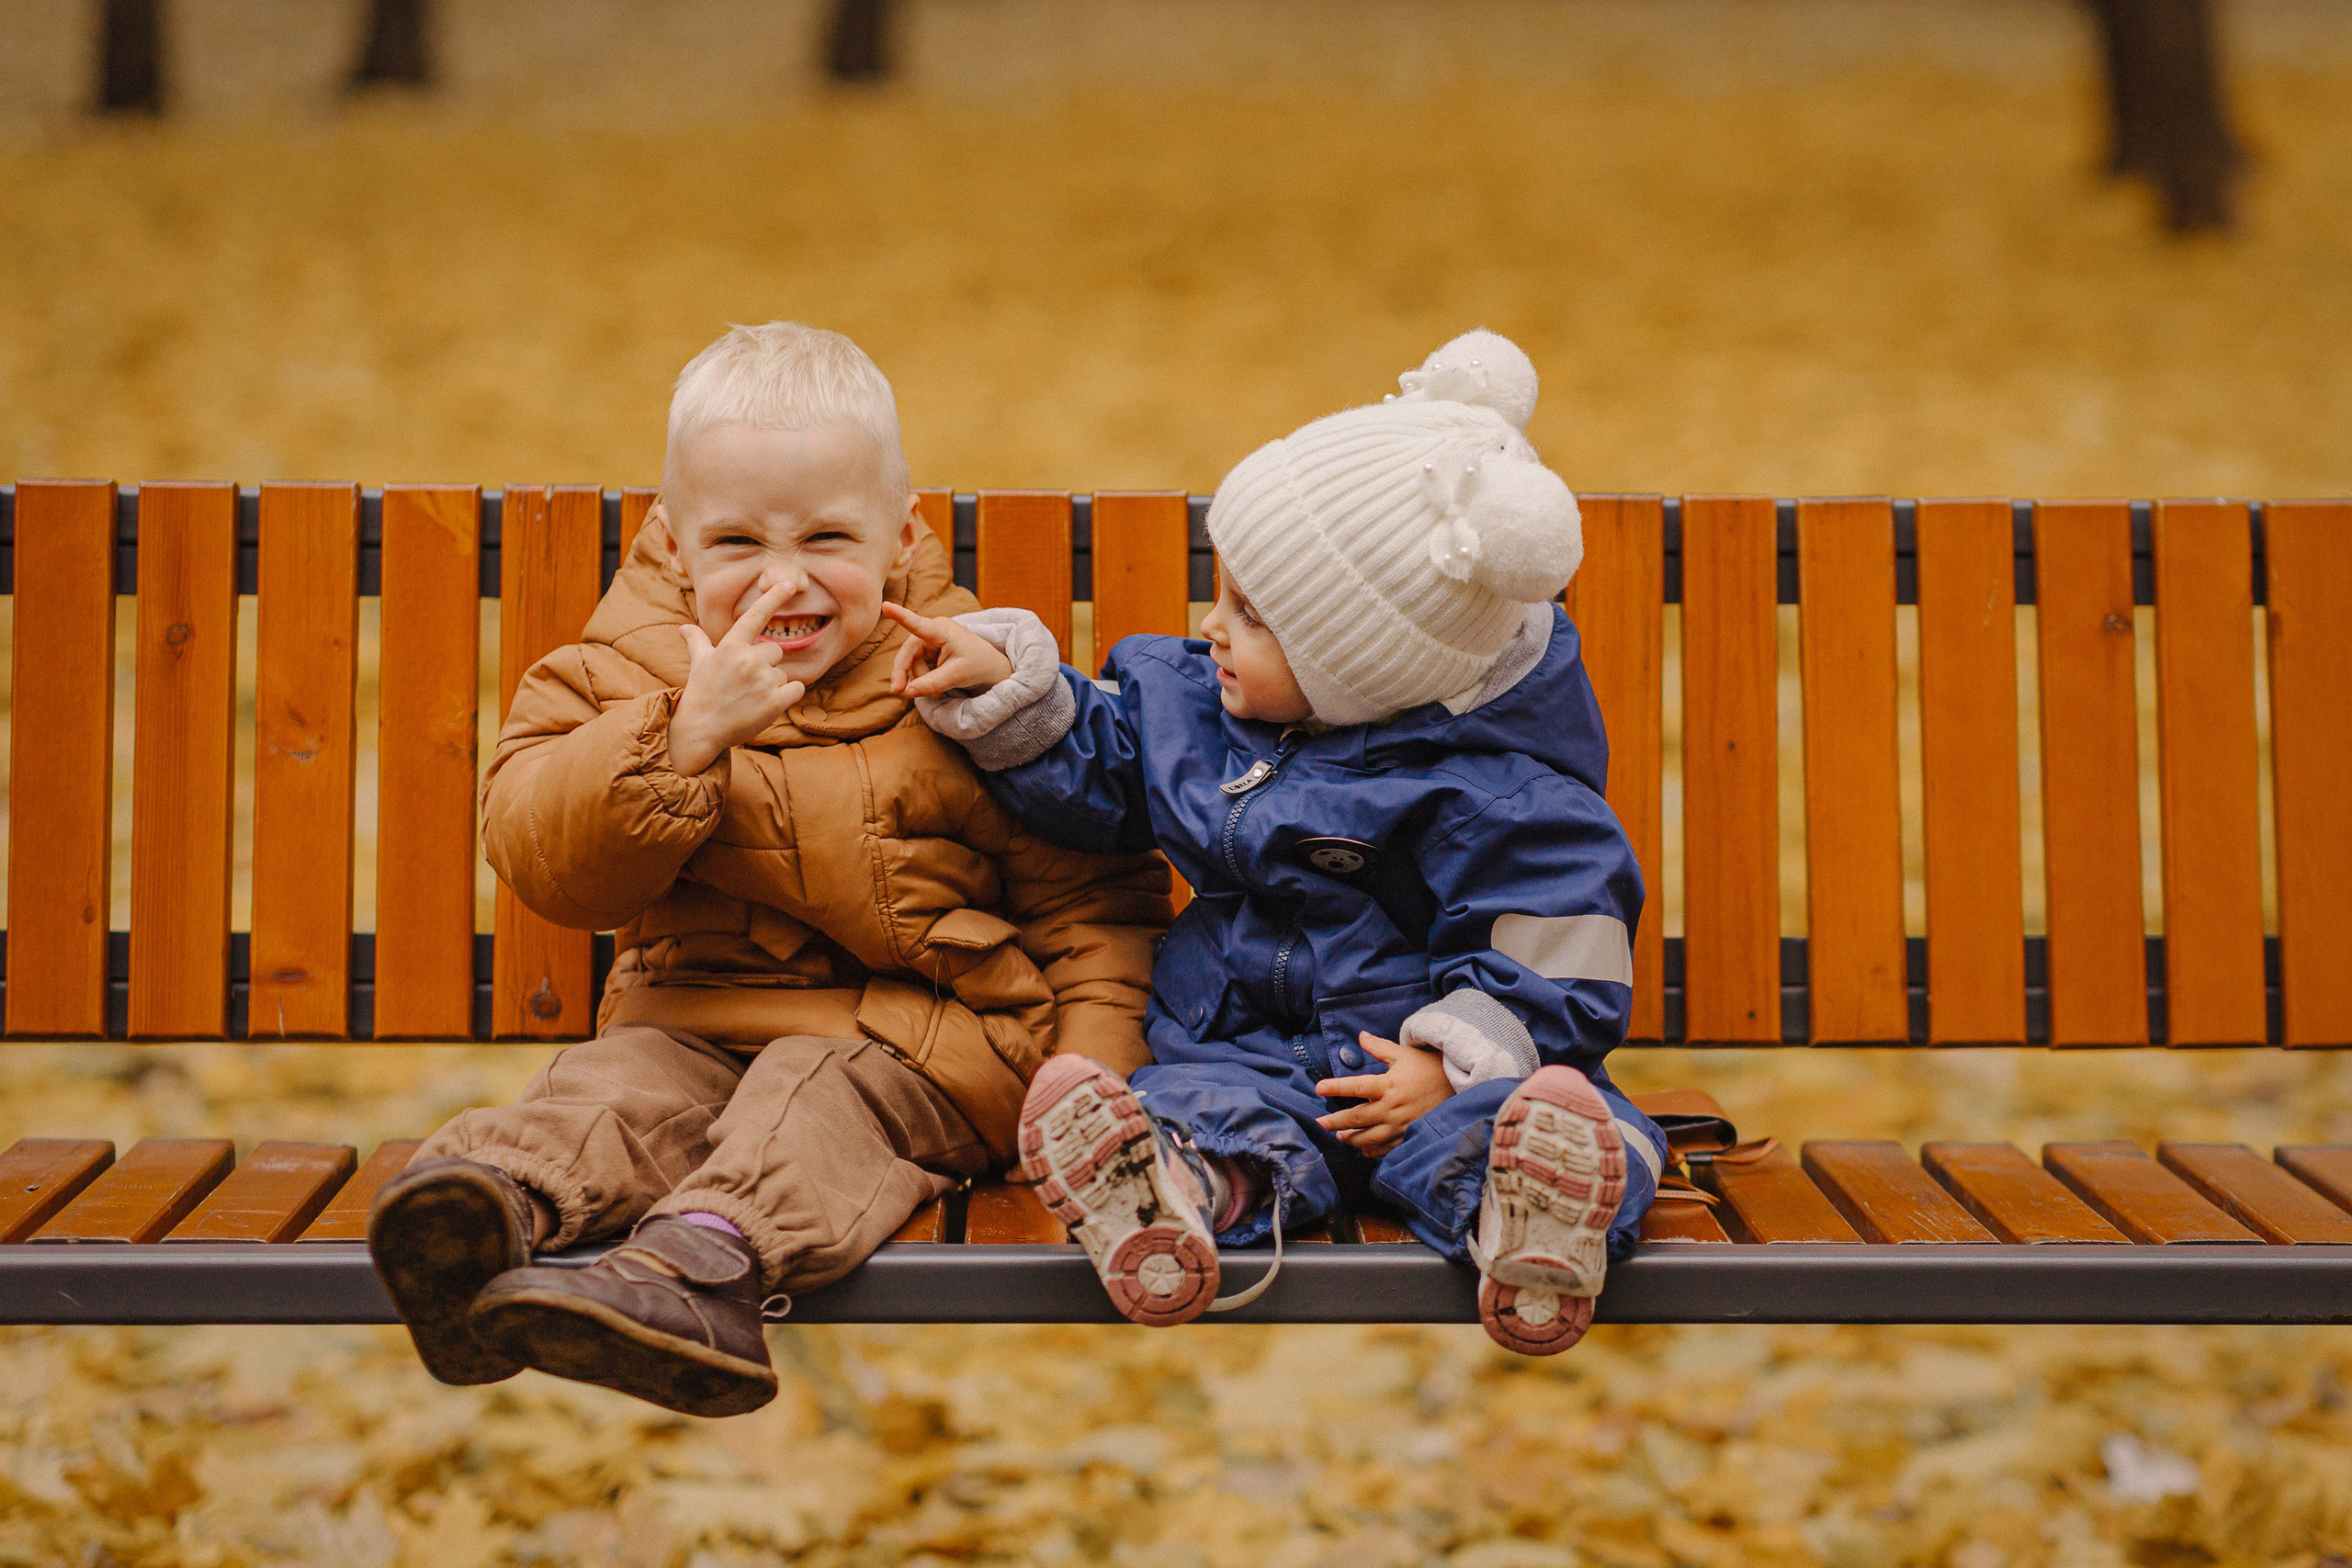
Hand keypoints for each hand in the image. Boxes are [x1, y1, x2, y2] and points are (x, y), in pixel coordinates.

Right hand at [668, 581, 807, 775]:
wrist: (701, 730)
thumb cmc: (701, 693)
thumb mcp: (699, 663)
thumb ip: (697, 641)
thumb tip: (684, 628)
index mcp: (730, 646)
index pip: (755, 615)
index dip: (774, 597)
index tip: (791, 584)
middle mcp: (748, 659)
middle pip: (775, 651)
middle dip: (765, 664)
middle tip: (745, 682)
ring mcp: (762, 680)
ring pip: (783, 673)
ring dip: (773, 684)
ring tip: (750, 697)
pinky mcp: (775, 701)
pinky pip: (797, 688)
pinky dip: (787, 696)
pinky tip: (767, 704)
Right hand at [882, 602, 1014, 698]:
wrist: (990, 667)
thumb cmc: (977, 664)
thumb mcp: (957, 676)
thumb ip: (932, 683)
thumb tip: (907, 692)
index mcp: (941, 630)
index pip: (917, 624)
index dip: (900, 616)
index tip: (885, 605)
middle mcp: (932, 631)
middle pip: (907, 652)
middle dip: (903, 673)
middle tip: (898, 691)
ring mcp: (928, 640)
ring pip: (911, 663)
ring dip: (920, 679)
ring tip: (937, 692)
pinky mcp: (928, 650)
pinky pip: (917, 667)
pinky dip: (923, 679)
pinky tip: (935, 687)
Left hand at [1314, 1032, 1454, 1158]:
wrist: (1458, 1085)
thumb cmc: (1428, 1067)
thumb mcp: (1403, 1054)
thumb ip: (1379, 1047)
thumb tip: (1360, 1036)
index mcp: (1388, 1085)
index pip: (1356, 1087)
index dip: (1336, 1087)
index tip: (1318, 1088)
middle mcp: (1392, 1107)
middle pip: (1357, 1117)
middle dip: (1335, 1122)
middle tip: (1319, 1124)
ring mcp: (1401, 1124)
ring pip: (1369, 1137)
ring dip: (1351, 1138)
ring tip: (1340, 1137)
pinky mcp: (1409, 1135)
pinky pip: (1387, 1147)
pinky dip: (1373, 1150)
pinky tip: (1363, 1150)